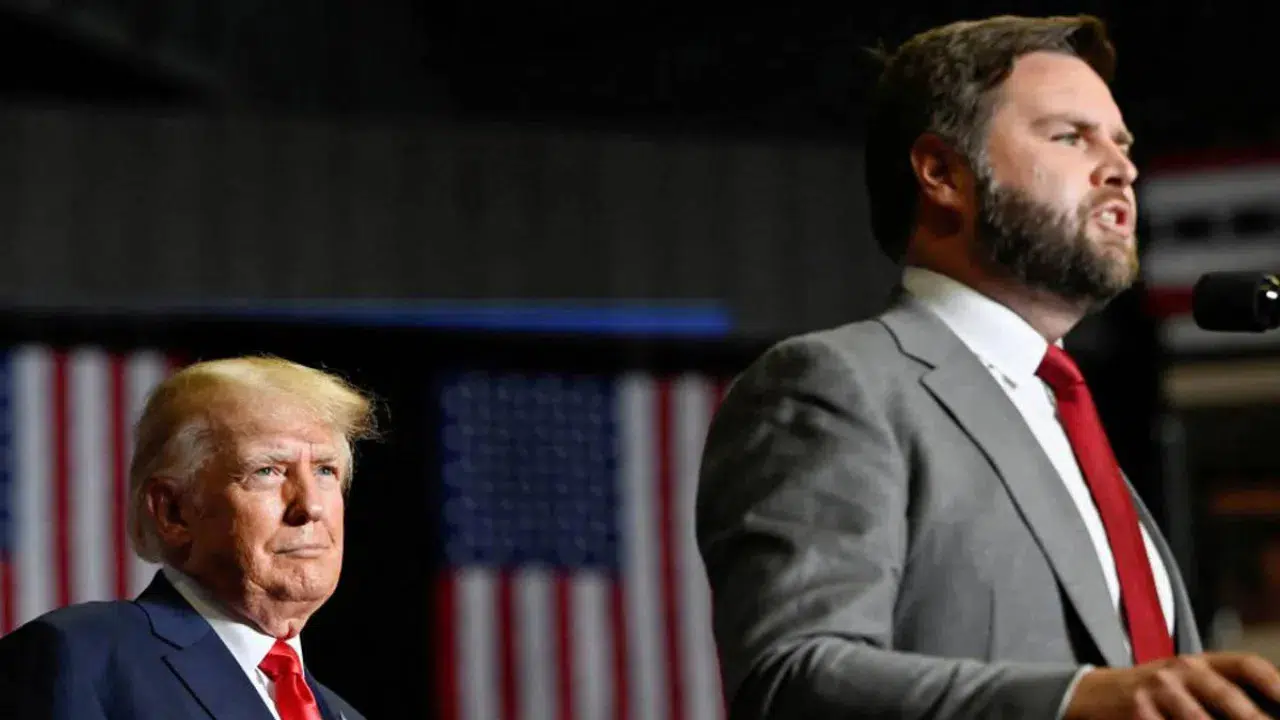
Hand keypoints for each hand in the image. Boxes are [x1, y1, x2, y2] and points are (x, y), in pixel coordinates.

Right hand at [1065, 653, 1279, 718]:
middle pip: (1229, 697)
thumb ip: (1221, 690)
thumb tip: (1265, 709)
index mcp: (1199, 661)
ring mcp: (1157, 692)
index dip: (1275, 684)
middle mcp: (1179, 671)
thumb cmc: (1152, 693)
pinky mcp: (1139, 713)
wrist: (1093, 694)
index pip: (1246, 666)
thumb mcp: (1185, 680)